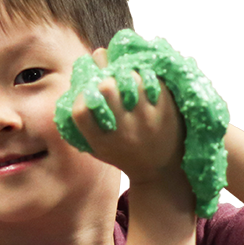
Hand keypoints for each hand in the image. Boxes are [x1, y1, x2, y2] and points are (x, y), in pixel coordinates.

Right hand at [70, 49, 185, 185]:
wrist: (160, 171)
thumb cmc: (124, 155)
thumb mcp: (99, 149)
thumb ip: (85, 126)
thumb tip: (78, 82)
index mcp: (102, 143)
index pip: (80, 111)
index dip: (80, 96)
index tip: (87, 93)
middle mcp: (124, 131)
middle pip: (106, 87)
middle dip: (105, 78)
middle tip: (109, 79)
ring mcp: (146, 119)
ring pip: (131, 77)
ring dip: (127, 74)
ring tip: (127, 80)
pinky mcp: (165, 109)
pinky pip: (151, 79)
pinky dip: (145, 76)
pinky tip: (143, 83)